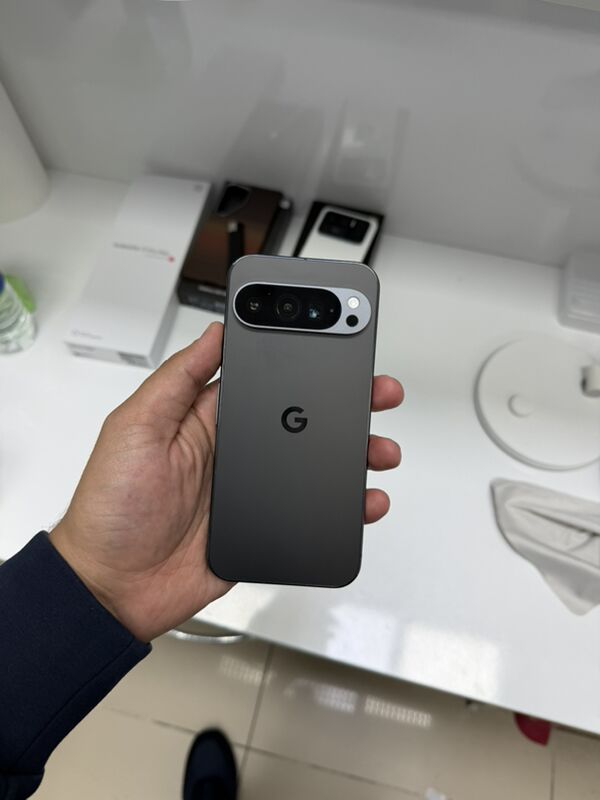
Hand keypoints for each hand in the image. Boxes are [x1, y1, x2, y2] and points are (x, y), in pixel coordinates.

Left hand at [51, 322, 403, 641]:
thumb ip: (177, 380)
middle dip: (343, 404)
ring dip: (352, 453)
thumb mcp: (135, 427)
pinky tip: (365, 499)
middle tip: (377, 393)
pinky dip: (345, 506)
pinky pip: (313, 512)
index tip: (335, 346)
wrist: (114, 587)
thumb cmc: (112, 508)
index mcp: (205, 419)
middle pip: (301, 419)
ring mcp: (251, 490)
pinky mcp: (262, 527)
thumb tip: (214, 333)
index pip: (264, 380)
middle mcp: (234, 451)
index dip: (300, 361)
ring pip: (314, 464)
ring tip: (379, 448)